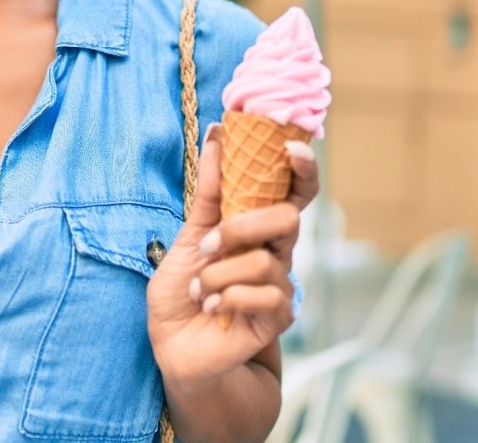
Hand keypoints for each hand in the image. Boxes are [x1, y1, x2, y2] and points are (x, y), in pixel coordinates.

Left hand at [147, 122, 319, 385]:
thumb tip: (218, 134)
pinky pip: (266, 296)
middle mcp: (275, 253)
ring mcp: (280, 285)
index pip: (294, 193)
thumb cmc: (182, 289)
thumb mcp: (189, 233)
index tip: (290, 147)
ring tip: (198, 289)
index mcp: (257, 228)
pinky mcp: (278, 318)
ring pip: (266, 262)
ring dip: (219, 274)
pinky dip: (228, 298)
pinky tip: (212, 308)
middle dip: (242, 227)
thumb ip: (209, 189)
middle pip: (287, 219)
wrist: (174, 344)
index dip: (303, 168)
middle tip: (209, 244)